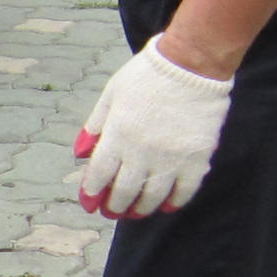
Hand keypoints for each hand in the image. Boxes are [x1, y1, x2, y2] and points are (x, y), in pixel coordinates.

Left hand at [74, 43, 231, 217]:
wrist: (191, 63)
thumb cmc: (147, 75)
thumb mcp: (112, 93)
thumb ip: (96, 125)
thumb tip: (79, 154)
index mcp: (118, 133)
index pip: (99, 173)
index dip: (92, 192)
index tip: (89, 202)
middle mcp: (141, 150)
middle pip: (124, 190)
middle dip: (115, 206)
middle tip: (111, 212)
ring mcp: (170, 156)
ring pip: (153, 196)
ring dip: (141, 208)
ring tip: (135, 212)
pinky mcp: (196, 158)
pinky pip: (184, 190)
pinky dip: (174, 202)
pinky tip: (167, 205)